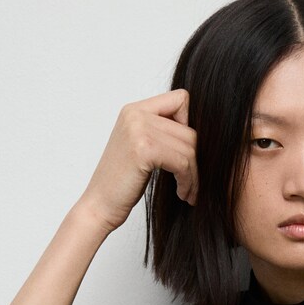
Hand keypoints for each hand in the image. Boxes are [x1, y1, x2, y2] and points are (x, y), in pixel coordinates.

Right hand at [78, 89, 198, 233]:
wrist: (98, 205)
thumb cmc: (121, 182)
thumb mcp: (140, 147)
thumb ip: (162, 131)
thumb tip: (204, 131)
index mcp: (134, 109)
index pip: (181, 99)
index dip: (189, 125)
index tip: (185, 153)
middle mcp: (135, 113)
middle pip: (189, 130)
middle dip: (196, 160)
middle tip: (192, 183)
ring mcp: (139, 129)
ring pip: (190, 148)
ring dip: (194, 175)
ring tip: (188, 192)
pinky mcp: (144, 149)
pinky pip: (183, 162)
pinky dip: (188, 181)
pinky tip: (182, 193)